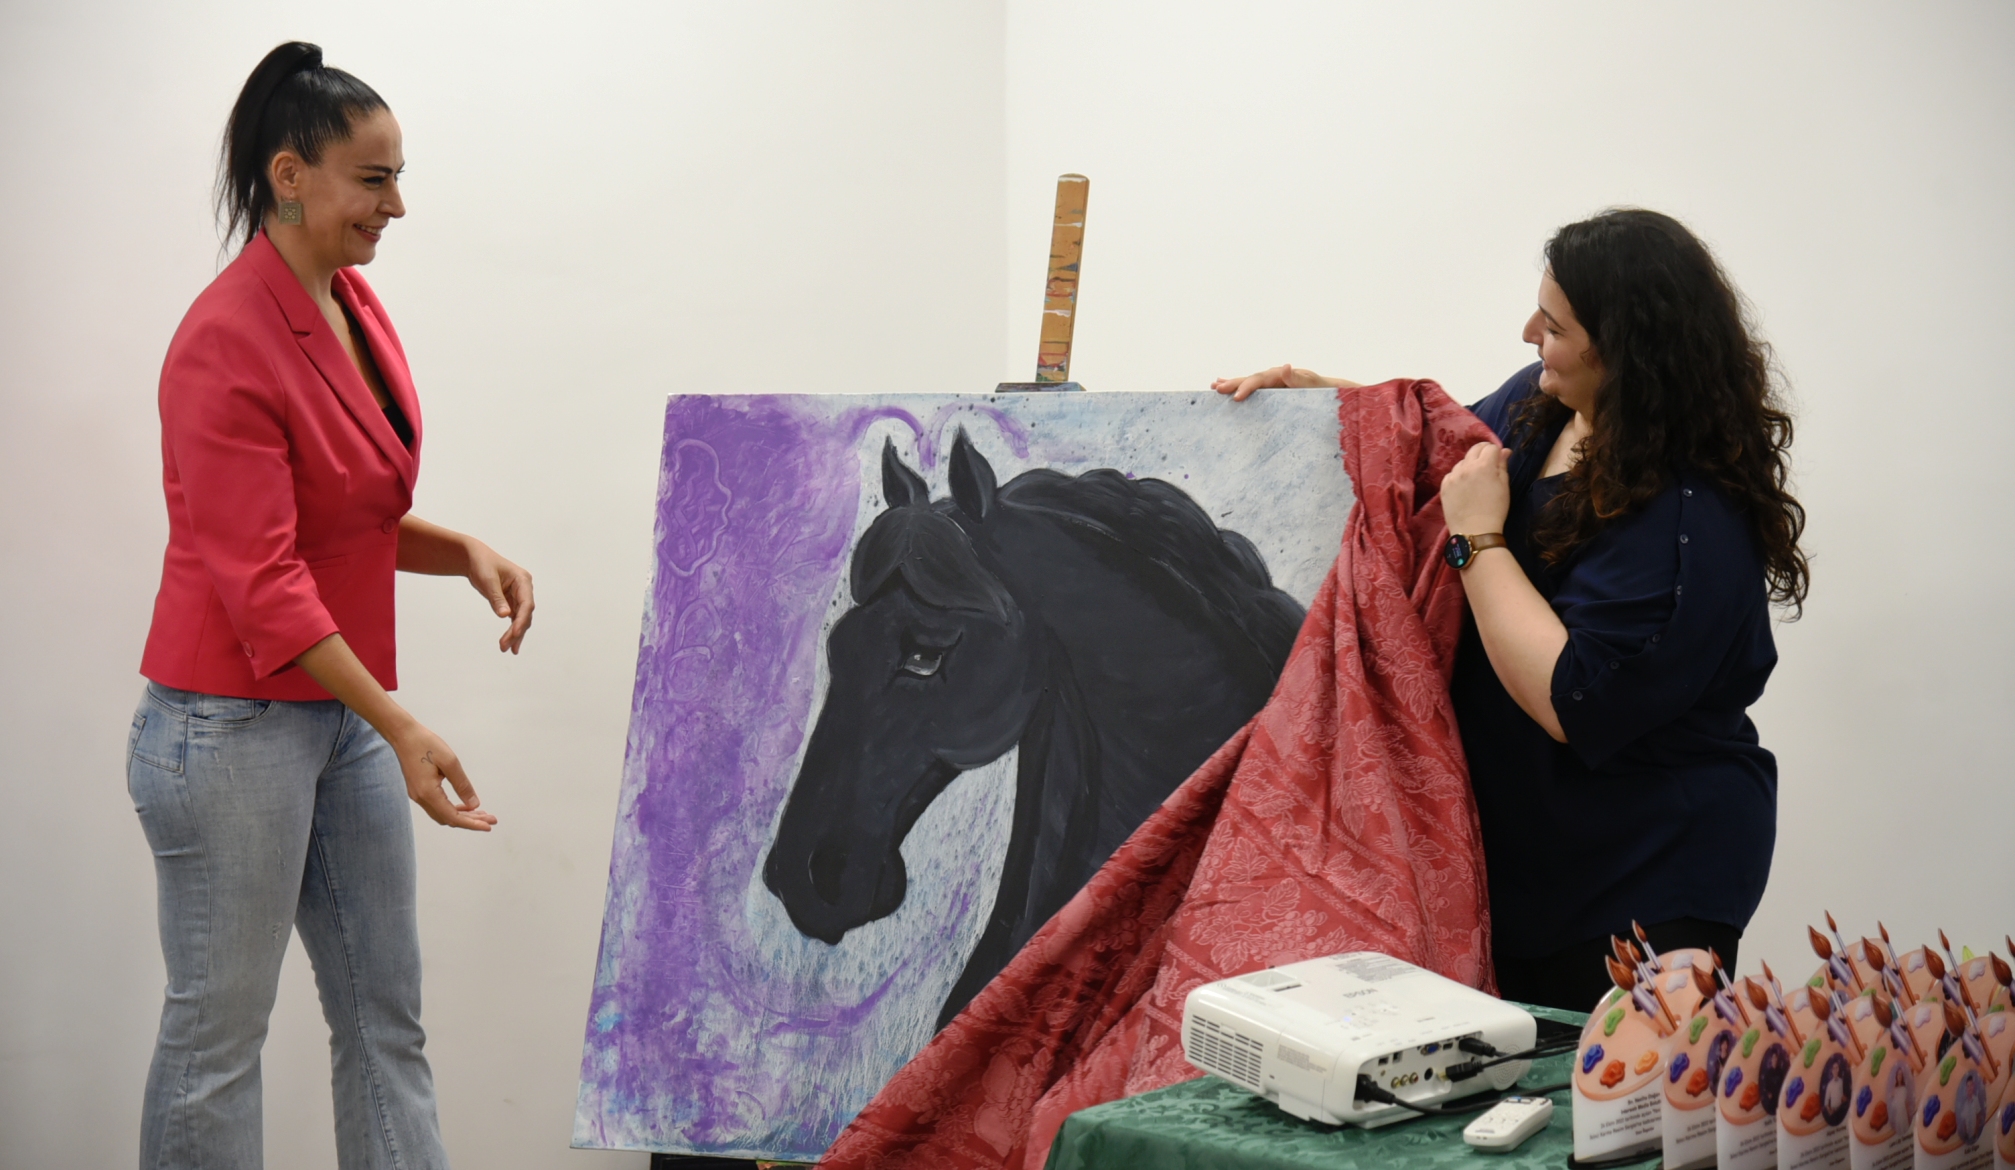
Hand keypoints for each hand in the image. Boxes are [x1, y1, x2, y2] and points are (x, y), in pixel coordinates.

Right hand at [390, 722, 497, 830]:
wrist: (403, 735)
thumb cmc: (425, 744)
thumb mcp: (450, 762)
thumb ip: (462, 785)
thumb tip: (474, 804)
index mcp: (428, 793)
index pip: (452, 817)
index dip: (472, 823)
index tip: (488, 826)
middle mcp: (421, 798)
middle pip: (448, 819)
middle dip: (470, 821)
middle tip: (491, 820)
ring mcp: (418, 795)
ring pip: (443, 814)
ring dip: (462, 816)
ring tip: (481, 814)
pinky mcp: (419, 791)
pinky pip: (437, 806)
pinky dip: (453, 809)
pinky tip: (465, 806)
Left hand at [465, 541, 534, 652]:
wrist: (474, 558)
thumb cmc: (482, 564)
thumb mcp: (488, 581)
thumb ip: (497, 599)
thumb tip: (505, 616)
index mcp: (523, 580)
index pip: (527, 604)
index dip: (522, 620)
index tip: (515, 633)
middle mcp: (524, 589)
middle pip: (525, 614)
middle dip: (516, 631)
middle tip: (505, 646)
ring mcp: (518, 596)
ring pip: (520, 618)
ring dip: (514, 633)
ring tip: (506, 648)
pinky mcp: (511, 601)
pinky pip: (514, 618)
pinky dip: (511, 630)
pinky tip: (509, 642)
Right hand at [1211, 364, 1360, 401]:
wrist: (1329, 391)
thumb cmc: (1323, 390)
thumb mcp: (1313, 385)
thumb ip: (1298, 378)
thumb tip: (1285, 366)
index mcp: (1281, 375)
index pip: (1259, 379)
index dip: (1247, 387)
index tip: (1235, 397)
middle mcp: (1274, 376)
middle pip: (1250, 378)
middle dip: (1233, 383)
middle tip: (1216, 389)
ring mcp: (1272, 382)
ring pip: (1248, 382)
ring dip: (1232, 383)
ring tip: (1214, 385)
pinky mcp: (1273, 390)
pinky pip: (1254, 388)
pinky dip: (1240, 386)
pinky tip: (1227, 385)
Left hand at [1440, 441, 1511, 535]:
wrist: (1474, 531)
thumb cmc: (1495, 510)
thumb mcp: (1504, 487)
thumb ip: (1502, 466)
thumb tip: (1504, 451)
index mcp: (1484, 466)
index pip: (1491, 447)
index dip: (1496, 452)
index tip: (1498, 459)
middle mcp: (1466, 466)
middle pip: (1475, 449)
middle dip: (1483, 452)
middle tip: (1488, 462)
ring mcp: (1453, 476)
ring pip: (1462, 461)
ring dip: (1470, 464)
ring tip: (1475, 478)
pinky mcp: (1444, 486)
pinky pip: (1452, 474)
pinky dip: (1459, 476)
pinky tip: (1464, 487)